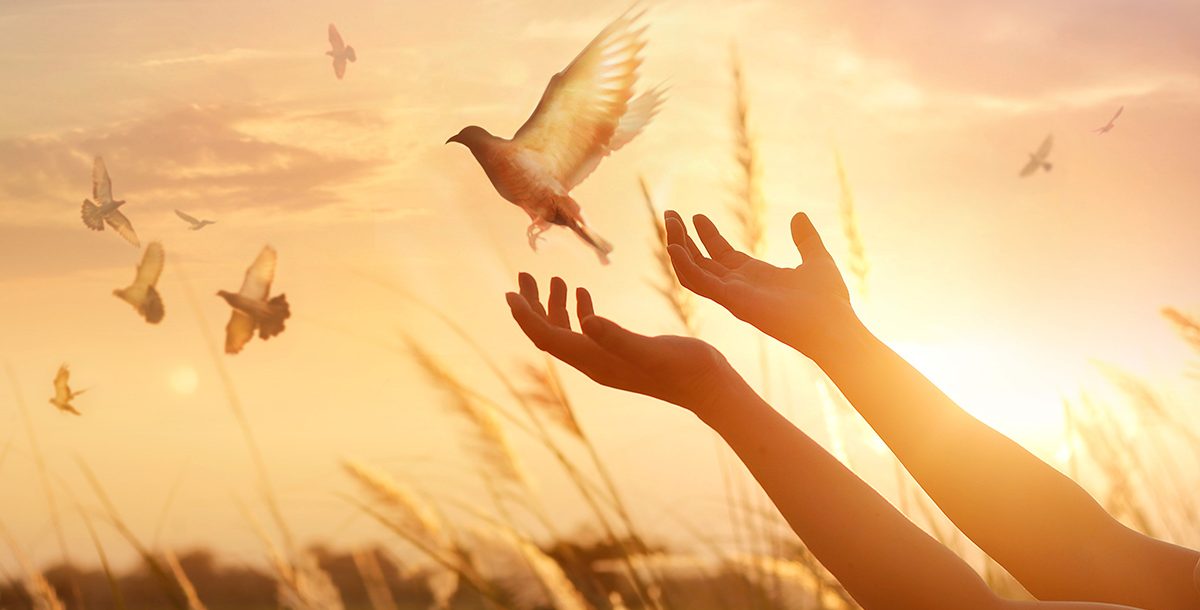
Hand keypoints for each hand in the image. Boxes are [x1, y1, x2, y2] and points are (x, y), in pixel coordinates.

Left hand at [506, 273, 743, 414]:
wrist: (710, 387)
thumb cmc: (685, 368)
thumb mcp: (650, 349)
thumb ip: (616, 336)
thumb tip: (584, 321)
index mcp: (595, 361)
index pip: (548, 338)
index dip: (526, 316)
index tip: (510, 292)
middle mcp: (594, 362)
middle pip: (550, 334)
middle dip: (533, 305)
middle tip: (523, 274)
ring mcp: (606, 359)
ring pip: (567, 331)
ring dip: (555, 305)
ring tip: (553, 277)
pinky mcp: (620, 354)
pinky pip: (588, 332)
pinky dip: (579, 311)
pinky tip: (581, 292)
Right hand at [664, 210, 859, 361]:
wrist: (832, 323)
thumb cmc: (828, 300)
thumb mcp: (817, 259)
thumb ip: (806, 239)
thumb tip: (799, 216)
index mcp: (754, 277)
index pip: (721, 254)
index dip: (707, 235)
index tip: (696, 216)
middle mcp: (738, 286)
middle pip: (700, 261)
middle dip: (683, 238)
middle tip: (670, 214)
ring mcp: (732, 294)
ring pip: (693, 270)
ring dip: (678, 246)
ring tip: (669, 221)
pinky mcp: (731, 300)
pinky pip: (699, 282)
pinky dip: (684, 265)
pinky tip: (674, 247)